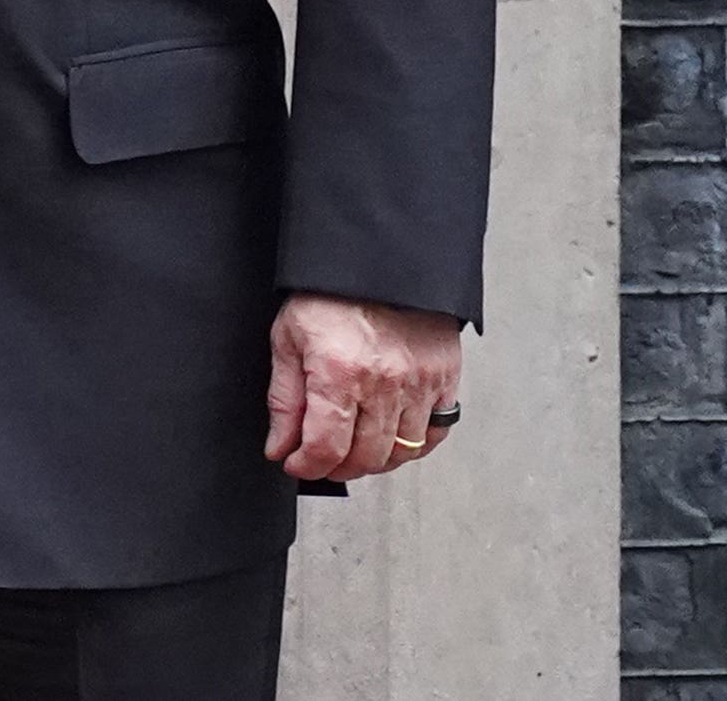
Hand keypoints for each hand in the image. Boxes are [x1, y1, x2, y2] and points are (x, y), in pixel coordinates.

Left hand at [264, 292, 462, 482]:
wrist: (376, 258)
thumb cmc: (329, 294)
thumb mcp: (288, 338)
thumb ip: (285, 399)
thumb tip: (281, 446)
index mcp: (339, 372)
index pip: (326, 447)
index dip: (307, 466)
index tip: (296, 463)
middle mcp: (384, 382)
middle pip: (365, 457)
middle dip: (337, 467)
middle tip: (323, 459)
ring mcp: (420, 382)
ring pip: (402, 452)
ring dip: (374, 461)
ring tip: (354, 449)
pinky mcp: (445, 376)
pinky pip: (436, 432)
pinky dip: (415, 445)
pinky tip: (393, 437)